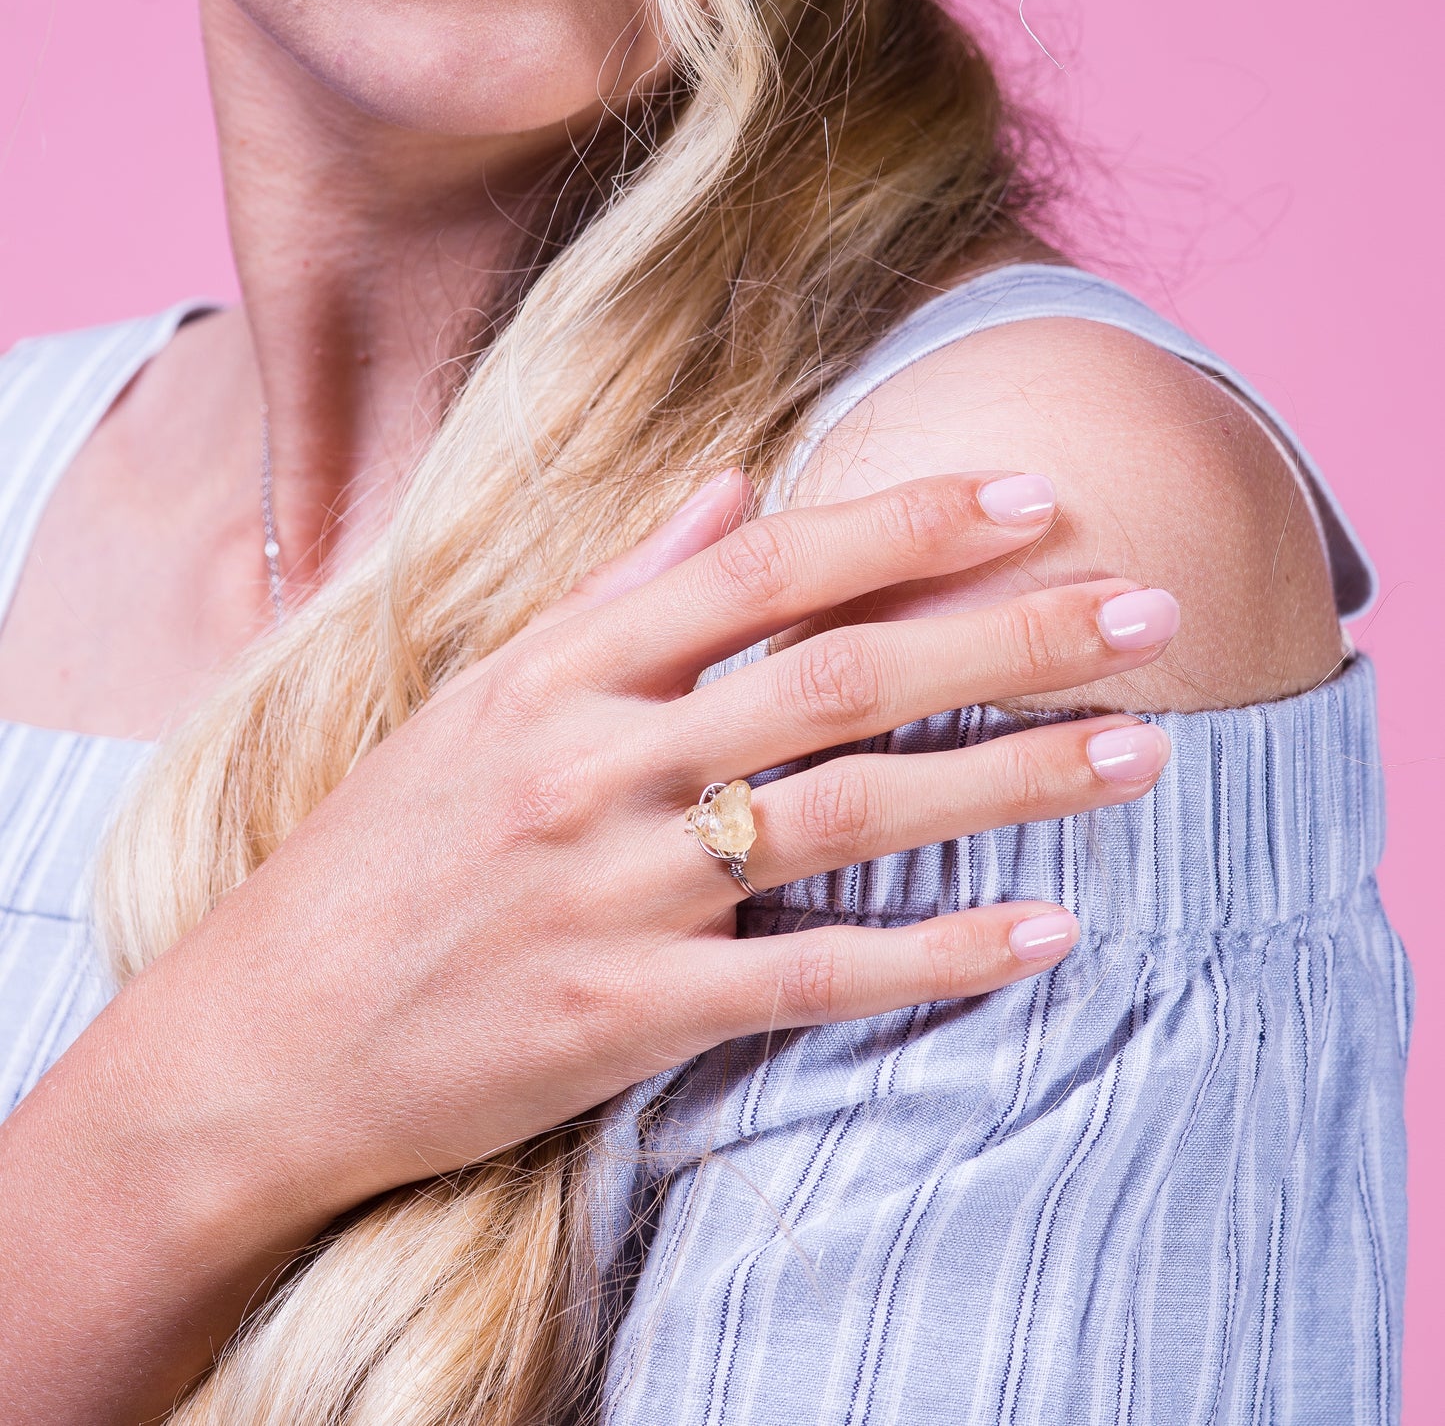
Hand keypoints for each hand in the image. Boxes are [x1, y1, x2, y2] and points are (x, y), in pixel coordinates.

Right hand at [142, 467, 1175, 1209]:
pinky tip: (1047, 934)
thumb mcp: (478, 698)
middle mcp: (592, 763)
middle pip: (839, 677)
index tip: (1035, 495)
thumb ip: (617, 590)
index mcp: (556, 671)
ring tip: (1142, 754)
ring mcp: (612, 889)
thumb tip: (731, 484)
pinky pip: (810, 974)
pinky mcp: (624, 1014)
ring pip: (848, 812)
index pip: (762, 567)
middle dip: (1010, 635)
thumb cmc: (378, 857)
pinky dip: (936, 956)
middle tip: (1151, 610)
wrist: (261, 1035)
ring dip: (1008, 779)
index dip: (908, 523)